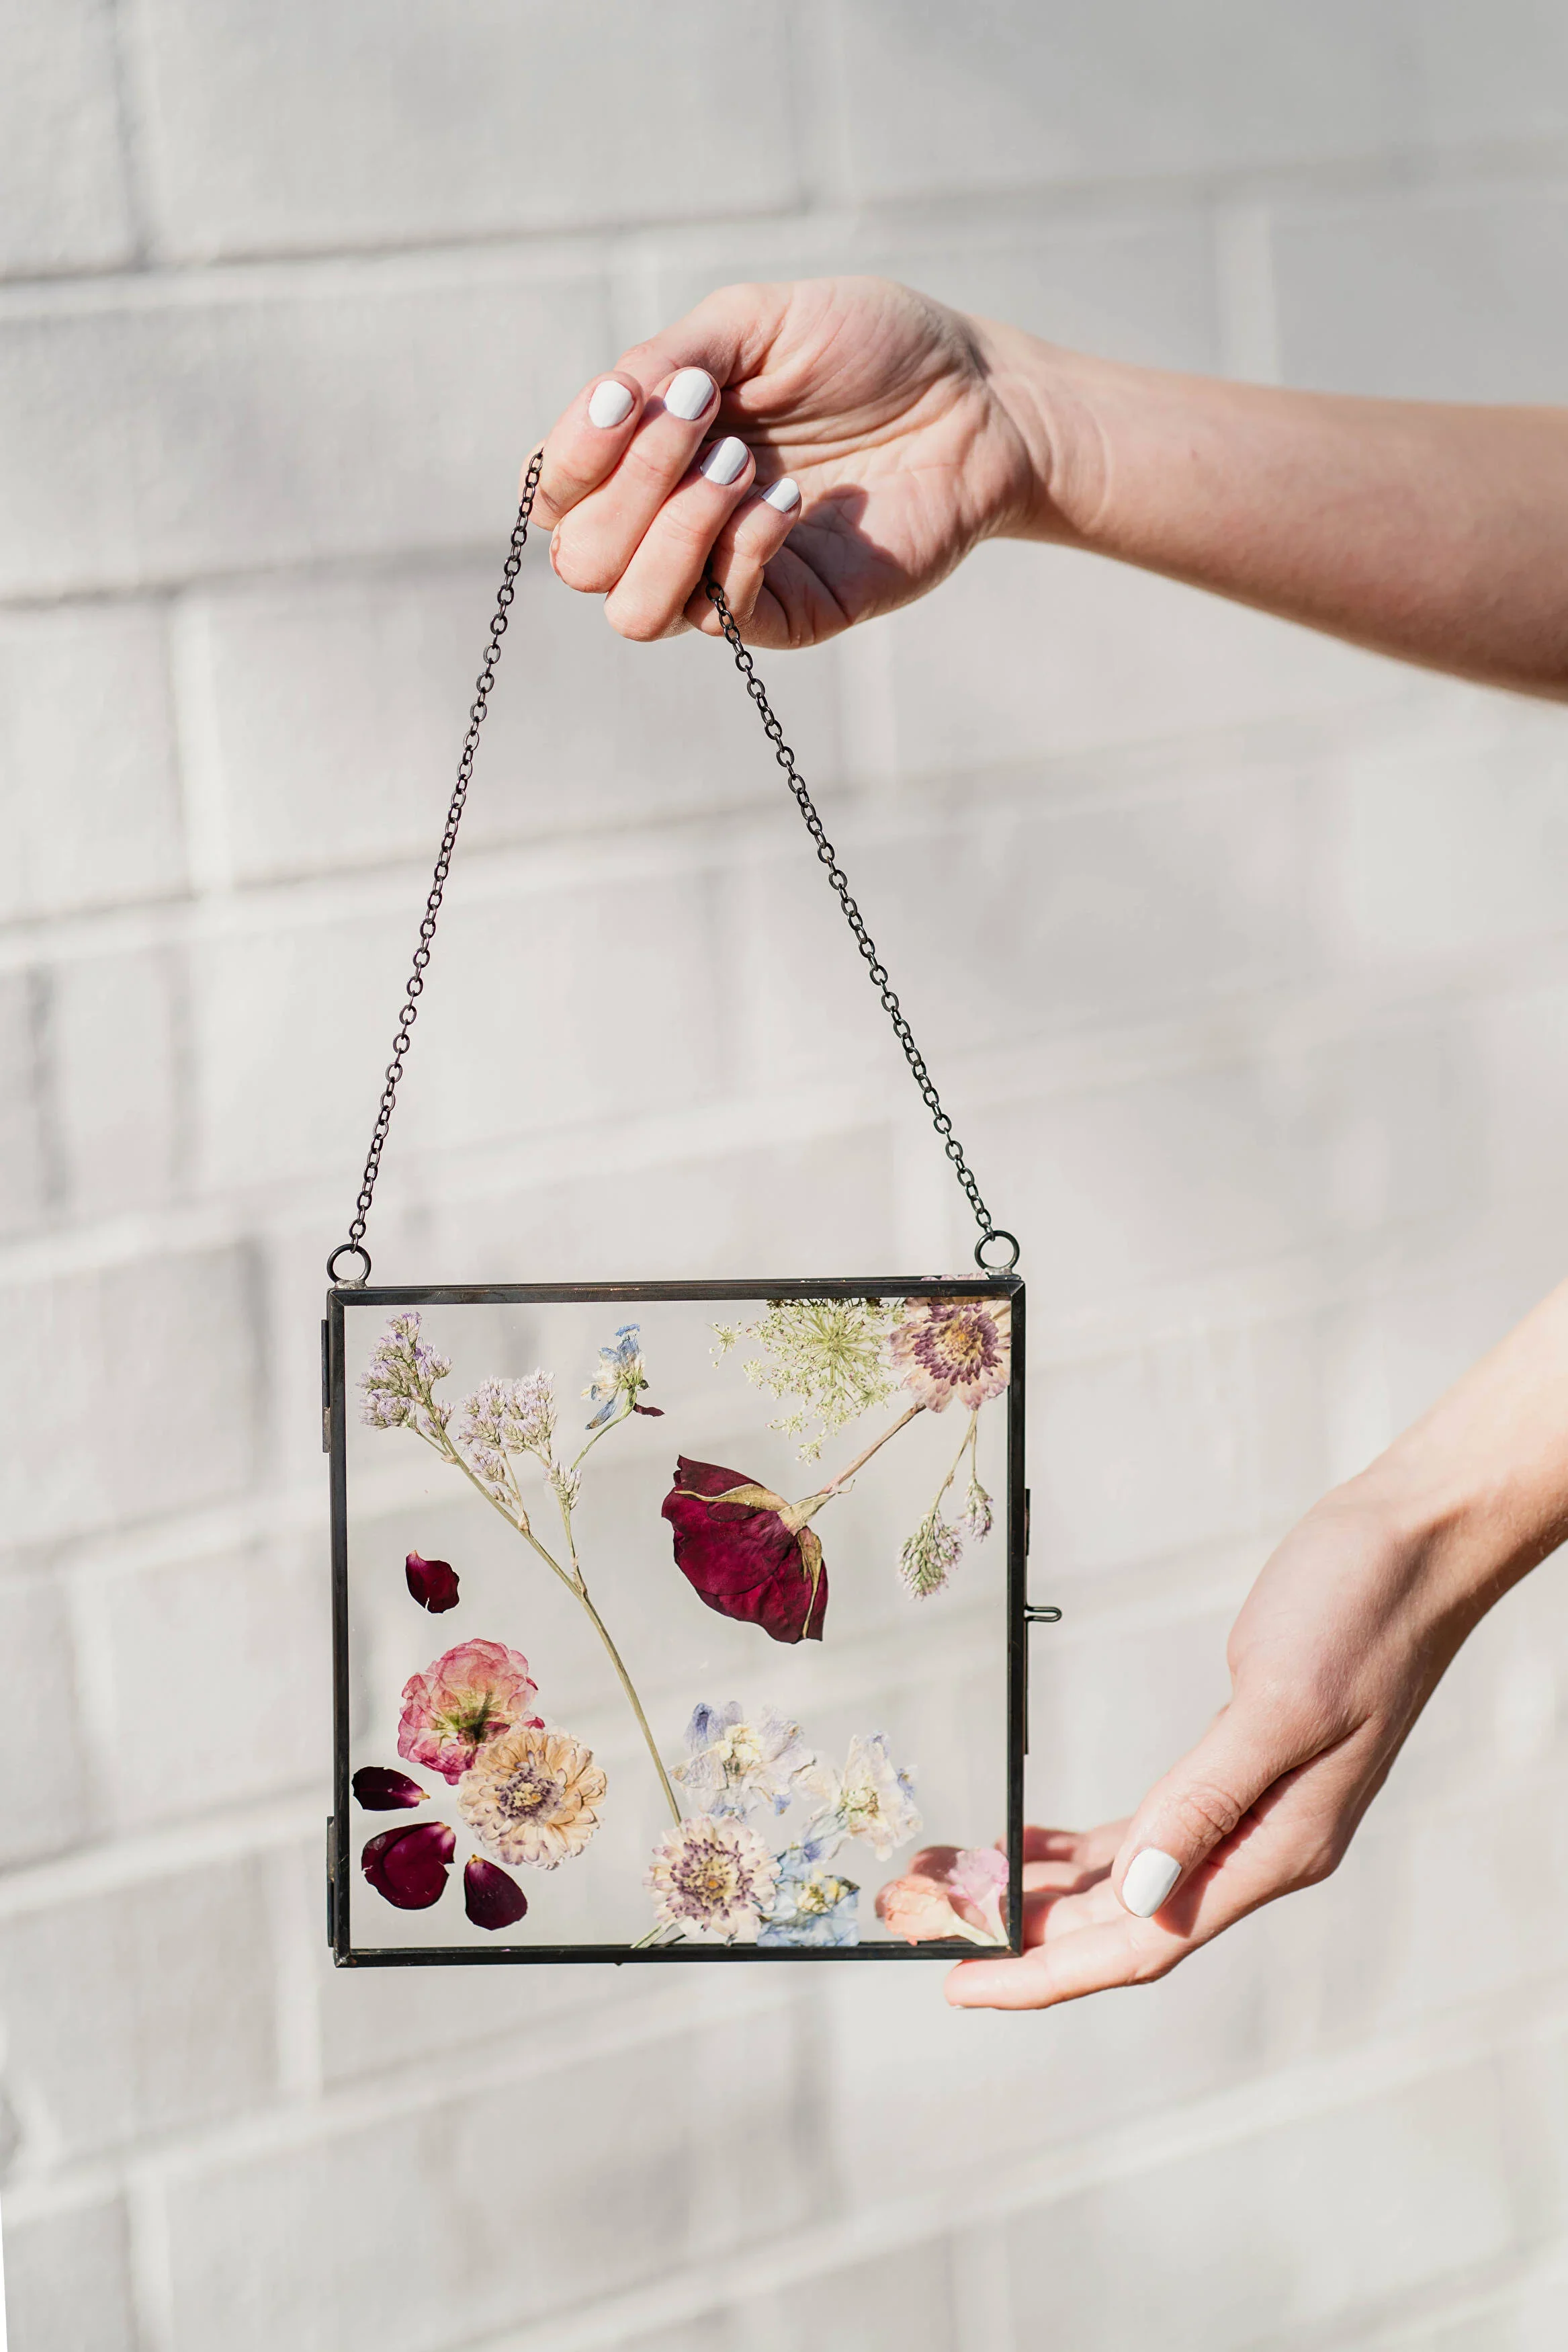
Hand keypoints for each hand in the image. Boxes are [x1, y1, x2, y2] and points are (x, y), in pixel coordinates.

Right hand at [531, 276, 1047, 646]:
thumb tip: (603, 407)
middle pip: (583, 559)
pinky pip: (725, 616)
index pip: (557, 494)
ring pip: (635, 612)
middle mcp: (676, 523)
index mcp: (652, 455)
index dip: (571, 457)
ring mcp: (730, 575)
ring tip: (744, 465)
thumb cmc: (866, 348)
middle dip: (630, 484)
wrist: (976, 395)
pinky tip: (787, 499)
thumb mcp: (751, 323)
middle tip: (706, 417)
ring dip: (673, 532)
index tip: (627, 396)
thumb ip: (664, 361)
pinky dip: (740, 552)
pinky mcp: (793, 612)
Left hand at [947, 1479, 1489, 2010]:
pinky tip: (1028, 1847)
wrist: (1415, 1547)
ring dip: (1042, 1891)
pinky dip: (1081, 1847)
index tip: (963, 1983)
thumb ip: (1207, 1802)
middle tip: (922, 1925)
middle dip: (1022, 1932)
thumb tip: (1136, 1896)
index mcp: (1277, 1850)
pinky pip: (1143, 1832)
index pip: (1143, 1944)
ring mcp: (1249, 1810)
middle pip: (1122, 1924)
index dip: (1047, 1972)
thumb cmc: (1362, 1612)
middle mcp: (1261, 1847)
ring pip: (1125, 1883)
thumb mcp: (1280, 1703)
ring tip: (952, 1889)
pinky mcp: (1234, 1765)